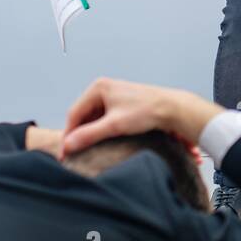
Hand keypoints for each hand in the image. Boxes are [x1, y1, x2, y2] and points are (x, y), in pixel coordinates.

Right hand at [59, 78, 223, 157]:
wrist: (174, 109)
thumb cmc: (148, 111)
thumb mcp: (115, 125)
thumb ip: (90, 135)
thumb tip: (68, 145)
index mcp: (99, 87)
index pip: (74, 113)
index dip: (69, 134)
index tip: (66, 151)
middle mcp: (105, 89)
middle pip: (84, 115)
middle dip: (80, 134)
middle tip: (76, 153)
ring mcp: (115, 96)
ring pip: (95, 118)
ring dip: (92, 133)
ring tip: (89, 150)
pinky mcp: (123, 104)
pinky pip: (106, 119)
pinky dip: (103, 131)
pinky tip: (104, 142)